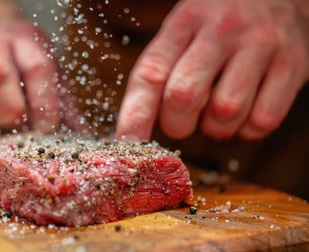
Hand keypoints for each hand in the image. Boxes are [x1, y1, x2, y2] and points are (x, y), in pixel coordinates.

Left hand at [116, 0, 308, 140]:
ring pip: (225, 112)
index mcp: (185, 21)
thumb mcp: (184, 31)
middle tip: (181, 123)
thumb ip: (162, 71)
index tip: (128, 142)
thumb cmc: (219, 24)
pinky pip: (262, 120)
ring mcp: (260, 45)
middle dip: (177, 124)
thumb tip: (138, 126)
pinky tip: (245, 112)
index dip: (135, 113)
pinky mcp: (292, 65)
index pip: (151, 72)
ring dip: (214, 128)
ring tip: (216, 113)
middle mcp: (222, 30)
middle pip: (184, 95)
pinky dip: (247, 129)